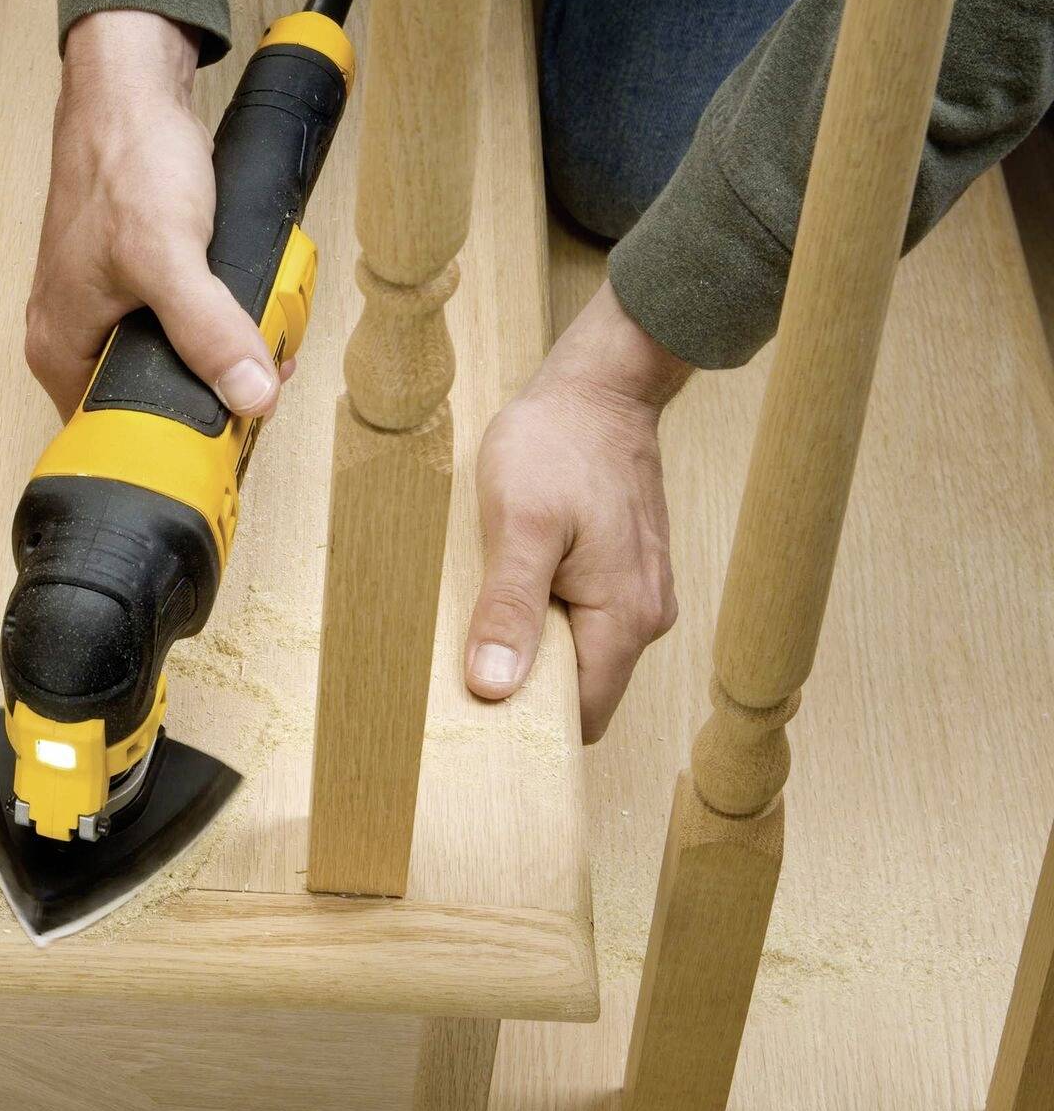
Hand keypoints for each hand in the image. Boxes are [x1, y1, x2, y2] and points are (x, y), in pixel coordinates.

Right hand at [25, 10, 290, 419]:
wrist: (128, 89)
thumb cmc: (123, 160)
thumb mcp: (169, 255)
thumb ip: (208, 331)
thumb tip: (248, 394)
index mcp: (60, 349)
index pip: (119, 432)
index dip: (181, 435)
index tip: (235, 424)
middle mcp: (73, 337)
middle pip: (151, 400)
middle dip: (214, 389)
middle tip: (261, 368)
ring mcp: (103, 308)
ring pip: (172, 361)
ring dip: (223, 352)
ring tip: (260, 332)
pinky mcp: (132, 281)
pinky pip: (180, 323)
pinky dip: (218, 318)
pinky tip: (244, 302)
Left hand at [464, 280, 692, 742]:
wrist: (599, 388)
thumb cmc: (556, 447)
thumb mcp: (518, 524)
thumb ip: (509, 609)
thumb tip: (494, 688)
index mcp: (625, 618)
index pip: (581, 716)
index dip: (529, 723)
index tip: (475, 712)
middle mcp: (646, 616)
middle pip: (581, 689)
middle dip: (527, 686)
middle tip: (463, 664)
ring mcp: (640, 593)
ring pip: (581, 653)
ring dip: (533, 646)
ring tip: (481, 622)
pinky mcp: (625, 571)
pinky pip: (583, 618)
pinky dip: (546, 616)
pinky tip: (508, 591)